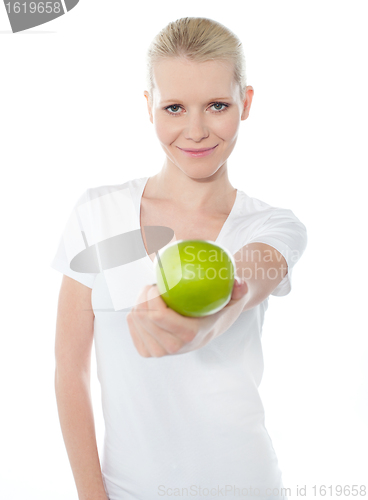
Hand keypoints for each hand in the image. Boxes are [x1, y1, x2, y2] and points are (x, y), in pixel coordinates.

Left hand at [126, 277, 248, 356]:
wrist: (213, 325)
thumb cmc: (222, 305)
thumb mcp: (235, 296)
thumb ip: (240, 289)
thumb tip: (240, 284)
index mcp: (190, 335)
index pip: (158, 316)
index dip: (151, 296)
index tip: (158, 284)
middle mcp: (173, 348)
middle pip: (143, 316)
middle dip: (144, 295)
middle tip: (154, 286)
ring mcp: (159, 352)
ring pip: (135, 320)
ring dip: (139, 302)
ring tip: (153, 296)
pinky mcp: (148, 352)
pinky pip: (132, 327)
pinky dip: (135, 312)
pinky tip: (146, 307)